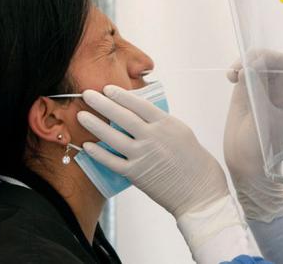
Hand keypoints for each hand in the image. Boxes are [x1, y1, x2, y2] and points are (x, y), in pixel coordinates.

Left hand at [77, 85, 228, 218]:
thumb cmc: (197, 163)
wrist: (201, 193)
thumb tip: (142, 116)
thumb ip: (162, 124)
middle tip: (87, 94)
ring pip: (112, 137)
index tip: (108, 88)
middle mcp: (152, 137)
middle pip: (122, 116)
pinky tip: (88, 146)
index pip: (138, 104)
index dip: (121, 95)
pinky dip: (98, 153)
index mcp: (167, 124)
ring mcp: (142, 155)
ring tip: (81, 115)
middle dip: (102, 103)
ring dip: (94, 125)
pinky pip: (111, 161)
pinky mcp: (136, 174)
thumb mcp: (183, 133)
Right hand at [224, 50, 282, 221]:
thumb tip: (249, 66)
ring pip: (255, 64)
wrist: (247, 169)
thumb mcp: (260, 119)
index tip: (253, 65)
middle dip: (254, 58)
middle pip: (270, 60)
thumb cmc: (260, 150)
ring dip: (243, 62)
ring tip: (232, 74)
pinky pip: (244, 73)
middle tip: (239, 69)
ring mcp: (261, 92)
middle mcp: (278, 92)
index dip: (271, 58)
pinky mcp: (246, 95)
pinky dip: (236, 69)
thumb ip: (256, 91)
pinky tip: (230, 77)